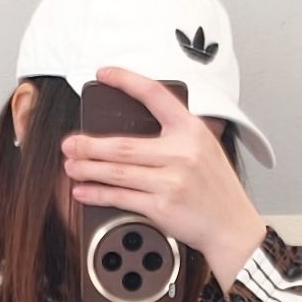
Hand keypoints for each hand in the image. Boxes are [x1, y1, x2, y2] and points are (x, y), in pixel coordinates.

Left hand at [61, 65, 266, 294]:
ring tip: (71, 166)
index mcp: (190, 129)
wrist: (232, 227)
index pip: (153, 94)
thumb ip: (176, 135)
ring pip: (118, 171)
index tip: (103, 74)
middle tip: (70, 144)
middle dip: (90, 145)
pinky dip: (98, 195)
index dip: (125, 80)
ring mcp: (170, 180)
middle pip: (123, 144)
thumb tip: (134, 129)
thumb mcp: (205, 148)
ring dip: (88, 169)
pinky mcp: (162, 207)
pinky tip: (83, 191)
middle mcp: (180, 152)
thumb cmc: (216, 190)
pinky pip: (122, 197)